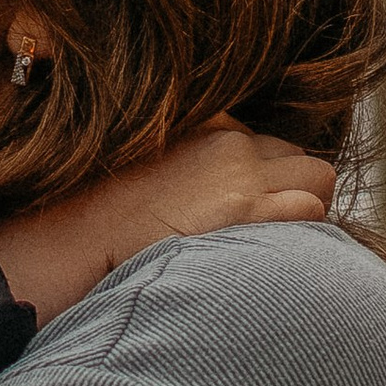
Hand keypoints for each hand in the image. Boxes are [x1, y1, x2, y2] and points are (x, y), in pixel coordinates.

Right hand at [0, 123, 335, 326]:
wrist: (67, 242)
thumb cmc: (93, 221)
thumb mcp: (141, 173)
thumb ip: (184, 170)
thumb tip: (210, 195)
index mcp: (203, 126)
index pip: (268, 145)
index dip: (265, 183)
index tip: (242, 212)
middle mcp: (227, 142)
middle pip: (300, 159)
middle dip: (292, 193)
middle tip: (262, 235)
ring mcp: (240, 175)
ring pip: (318, 180)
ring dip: (302, 214)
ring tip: (267, 250)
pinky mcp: (247, 210)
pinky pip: (311, 208)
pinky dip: (302, 234)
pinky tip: (268, 259)